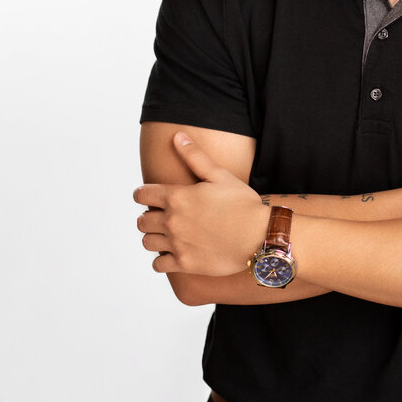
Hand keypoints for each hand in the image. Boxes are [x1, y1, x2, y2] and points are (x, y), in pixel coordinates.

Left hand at [134, 132, 269, 275]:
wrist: (259, 235)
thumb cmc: (243, 203)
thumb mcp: (219, 175)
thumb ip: (195, 156)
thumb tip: (177, 136)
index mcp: (177, 196)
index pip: (142, 194)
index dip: (142, 193)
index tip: (148, 195)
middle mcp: (172, 220)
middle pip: (142, 220)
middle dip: (148, 216)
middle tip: (161, 216)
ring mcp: (177, 243)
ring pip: (147, 241)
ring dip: (153, 237)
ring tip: (165, 234)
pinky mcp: (185, 263)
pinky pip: (158, 265)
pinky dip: (161, 260)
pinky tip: (172, 253)